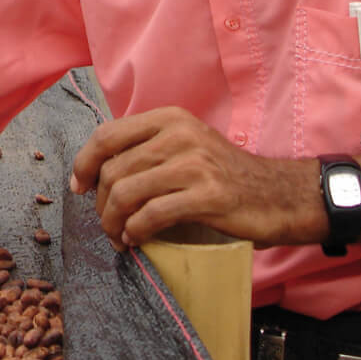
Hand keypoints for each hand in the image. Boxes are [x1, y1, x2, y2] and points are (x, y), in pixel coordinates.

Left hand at [70, 107, 315, 249]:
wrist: (281, 196)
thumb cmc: (225, 176)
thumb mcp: (185, 147)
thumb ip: (147, 150)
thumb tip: (97, 173)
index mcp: (169, 119)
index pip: (106, 136)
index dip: (84, 164)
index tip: (79, 187)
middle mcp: (179, 135)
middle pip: (114, 170)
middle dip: (100, 203)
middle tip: (106, 225)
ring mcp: (194, 164)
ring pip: (127, 193)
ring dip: (113, 222)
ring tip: (118, 237)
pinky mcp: (207, 196)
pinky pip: (151, 215)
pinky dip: (135, 232)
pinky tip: (136, 241)